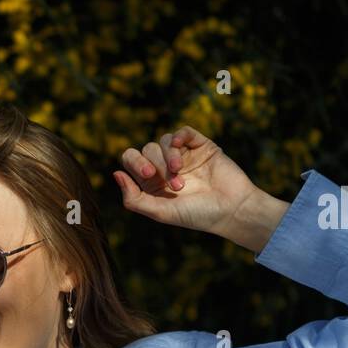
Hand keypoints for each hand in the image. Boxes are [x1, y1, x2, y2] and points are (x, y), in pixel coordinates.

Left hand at [114, 126, 258, 235]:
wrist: (232, 209)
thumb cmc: (197, 215)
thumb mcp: (160, 212)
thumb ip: (134, 198)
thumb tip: (115, 174)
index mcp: (152, 183)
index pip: (131, 161)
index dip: (134, 163)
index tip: (148, 176)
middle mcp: (165, 168)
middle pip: (146, 150)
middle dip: (153, 162)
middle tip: (166, 178)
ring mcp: (183, 155)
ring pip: (163, 141)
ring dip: (169, 156)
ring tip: (180, 175)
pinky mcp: (201, 146)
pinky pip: (183, 132)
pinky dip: (179, 136)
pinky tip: (181, 145)